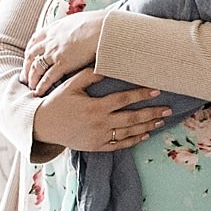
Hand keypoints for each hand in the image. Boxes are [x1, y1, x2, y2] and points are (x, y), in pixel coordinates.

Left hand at [23, 9, 108, 94]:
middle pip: (31, 54)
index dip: (30, 49)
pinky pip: (48, 77)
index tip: (29, 57)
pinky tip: (39, 92)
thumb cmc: (97, 24)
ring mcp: (54, 52)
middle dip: (27, 66)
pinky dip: (42, 85)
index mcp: (54, 29)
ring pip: (36, 67)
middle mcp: (50, 40)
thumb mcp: (79, 20)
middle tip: (25, 76)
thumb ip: (73, 26)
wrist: (103, 28)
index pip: (35, 39)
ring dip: (32, 78)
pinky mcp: (63, 63)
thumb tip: (78, 28)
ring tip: (31, 87)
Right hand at [32, 73, 171, 152]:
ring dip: (146, 127)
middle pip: (132, 119)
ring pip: (128, 133)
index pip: (124, 100)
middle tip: (168, 109)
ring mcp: (99, 137)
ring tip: (161, 121)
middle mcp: (100, 124)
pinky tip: (145, 135)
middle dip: (152, 113)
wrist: (42, 126)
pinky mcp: (96, 146)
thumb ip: (89, 75)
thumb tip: (106, 64)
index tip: (156, 90)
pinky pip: (119, 145)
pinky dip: (133, 141)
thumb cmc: (57, 102)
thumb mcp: (71, 85)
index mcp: (95, 107)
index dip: (141, 95)